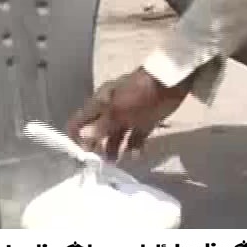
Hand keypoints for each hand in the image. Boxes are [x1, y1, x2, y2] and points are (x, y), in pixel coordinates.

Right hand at [67, 68, 190, 160]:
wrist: (170, 82)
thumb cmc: (139, 96)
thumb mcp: (118, 111)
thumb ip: (100, 125)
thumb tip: (82, 136)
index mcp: (100, 102)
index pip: (80, 119)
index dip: (76, 136)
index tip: (81, 154)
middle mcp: (111, 109)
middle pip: (97, 130)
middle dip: (96, 146)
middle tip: (99, 164)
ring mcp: (128, 114)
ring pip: (116, 134)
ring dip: (114, 149)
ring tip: (116, 163)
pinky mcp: (145, 120)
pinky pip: (135, 136)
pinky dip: (134, 146)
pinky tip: (136, 156)